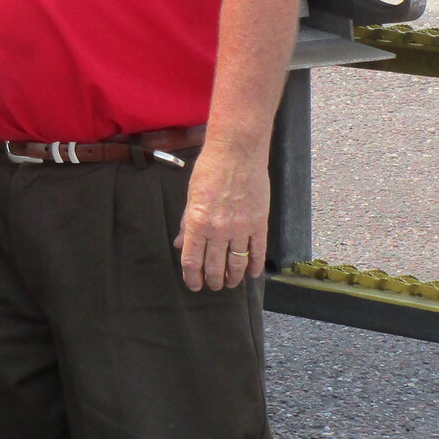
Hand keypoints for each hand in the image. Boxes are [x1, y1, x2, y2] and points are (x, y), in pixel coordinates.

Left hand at [173, 140, 268, 291]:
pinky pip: (257, 251)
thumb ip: (187, 223)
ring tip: (231, 282)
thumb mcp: (191, 196)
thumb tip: (180, 244)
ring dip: (233, 277)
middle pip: (215, 266)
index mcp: (197, 222)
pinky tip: (252, 273)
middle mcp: (218, 229)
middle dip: (213, 280)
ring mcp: (240, 228)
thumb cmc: (210, 170)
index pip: (192, 260)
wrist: (237, 152)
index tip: (194, 285)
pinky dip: (255, 265)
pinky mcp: (259, 223)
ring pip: (237, 263)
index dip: (192, 277)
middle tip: (214, 285)